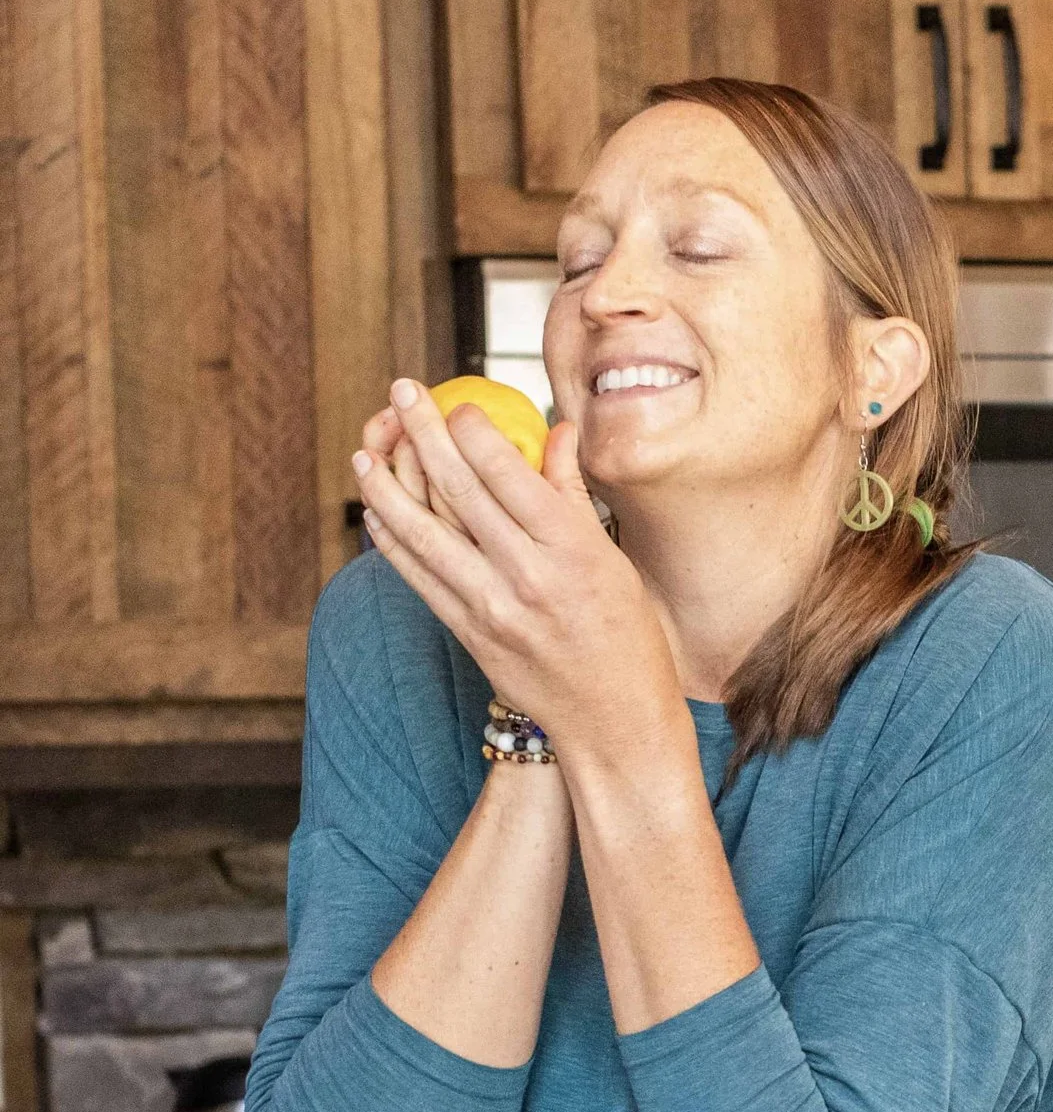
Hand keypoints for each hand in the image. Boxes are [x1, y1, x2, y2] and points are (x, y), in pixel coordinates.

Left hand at [352, 379, 681, 760]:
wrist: (616, 720)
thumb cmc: (629, 637)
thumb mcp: (614, 562)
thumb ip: (574, 496)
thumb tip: (556, 431)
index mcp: (573, 549)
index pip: (506, 471)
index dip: (471, 428)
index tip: (458, 404)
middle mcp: (528, 575)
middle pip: (457, 488)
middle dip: (421, 431)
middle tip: (401, 391)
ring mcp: (492, 607)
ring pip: (422, 531)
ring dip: (385, 484)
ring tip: (365, 450)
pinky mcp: (469, 633)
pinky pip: (417, 576)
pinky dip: (391, 539)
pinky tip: (377, 511)